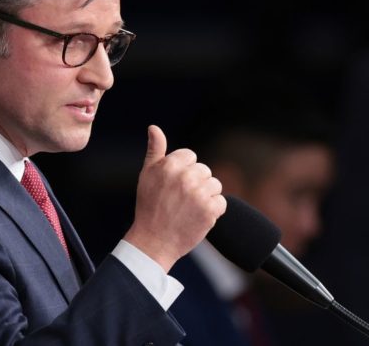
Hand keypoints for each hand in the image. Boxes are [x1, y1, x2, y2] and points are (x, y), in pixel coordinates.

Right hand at [123, 125, 226, 272]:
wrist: (154, 241)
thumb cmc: (149, 207)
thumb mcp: (146, 175)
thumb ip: (154, 150)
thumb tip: (154, 128)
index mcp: (169, 165)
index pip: (190, 156)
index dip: (183, 171)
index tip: (174, 186)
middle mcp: (185, 177)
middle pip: (204, 170)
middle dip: (196, 183)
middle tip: (180, 200)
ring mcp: (199, 194)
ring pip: (214, 185)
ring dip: (206, 196)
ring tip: (189, 208)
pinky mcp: (210, 211)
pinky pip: (221, 202)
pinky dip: (213, 210)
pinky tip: (198, 216)